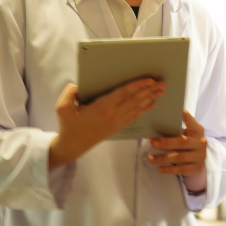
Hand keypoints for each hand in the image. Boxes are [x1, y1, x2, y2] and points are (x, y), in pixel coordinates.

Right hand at [49, 80, 164, 169]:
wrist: (72, 145)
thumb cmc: (68, 125)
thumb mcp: (62, 107)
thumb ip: (70, 92)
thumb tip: (78, 85)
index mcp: (101, 107)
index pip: (124, 93)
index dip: (138, 85)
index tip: (149, 79)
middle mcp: (112, 115)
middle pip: (135, 100)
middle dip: (150, 91)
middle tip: (162, 83)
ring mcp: (116, 122)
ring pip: (137, 108)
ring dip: (150, 98)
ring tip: (161, 91)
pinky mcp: (117, 127)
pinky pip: (134, 117)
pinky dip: (144, 110)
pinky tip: (152, 104)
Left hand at [148, 110, 207, 179]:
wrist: (198, 160)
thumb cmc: (188, 143)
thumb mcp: (186, 134)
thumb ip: (176, 130)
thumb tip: (157, 128)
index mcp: (198, 131)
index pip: (192, 123)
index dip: (187, 118)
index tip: (180, 111)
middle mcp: (200, 143)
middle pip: (182, 142)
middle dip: (166, 143)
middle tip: (152, 143)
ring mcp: (199, 156)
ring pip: (179, 157)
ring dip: (162, 158)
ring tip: (150, 158)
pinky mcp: (196, 168)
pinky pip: (180, 170)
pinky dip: (169, 169)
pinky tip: (159, 168)